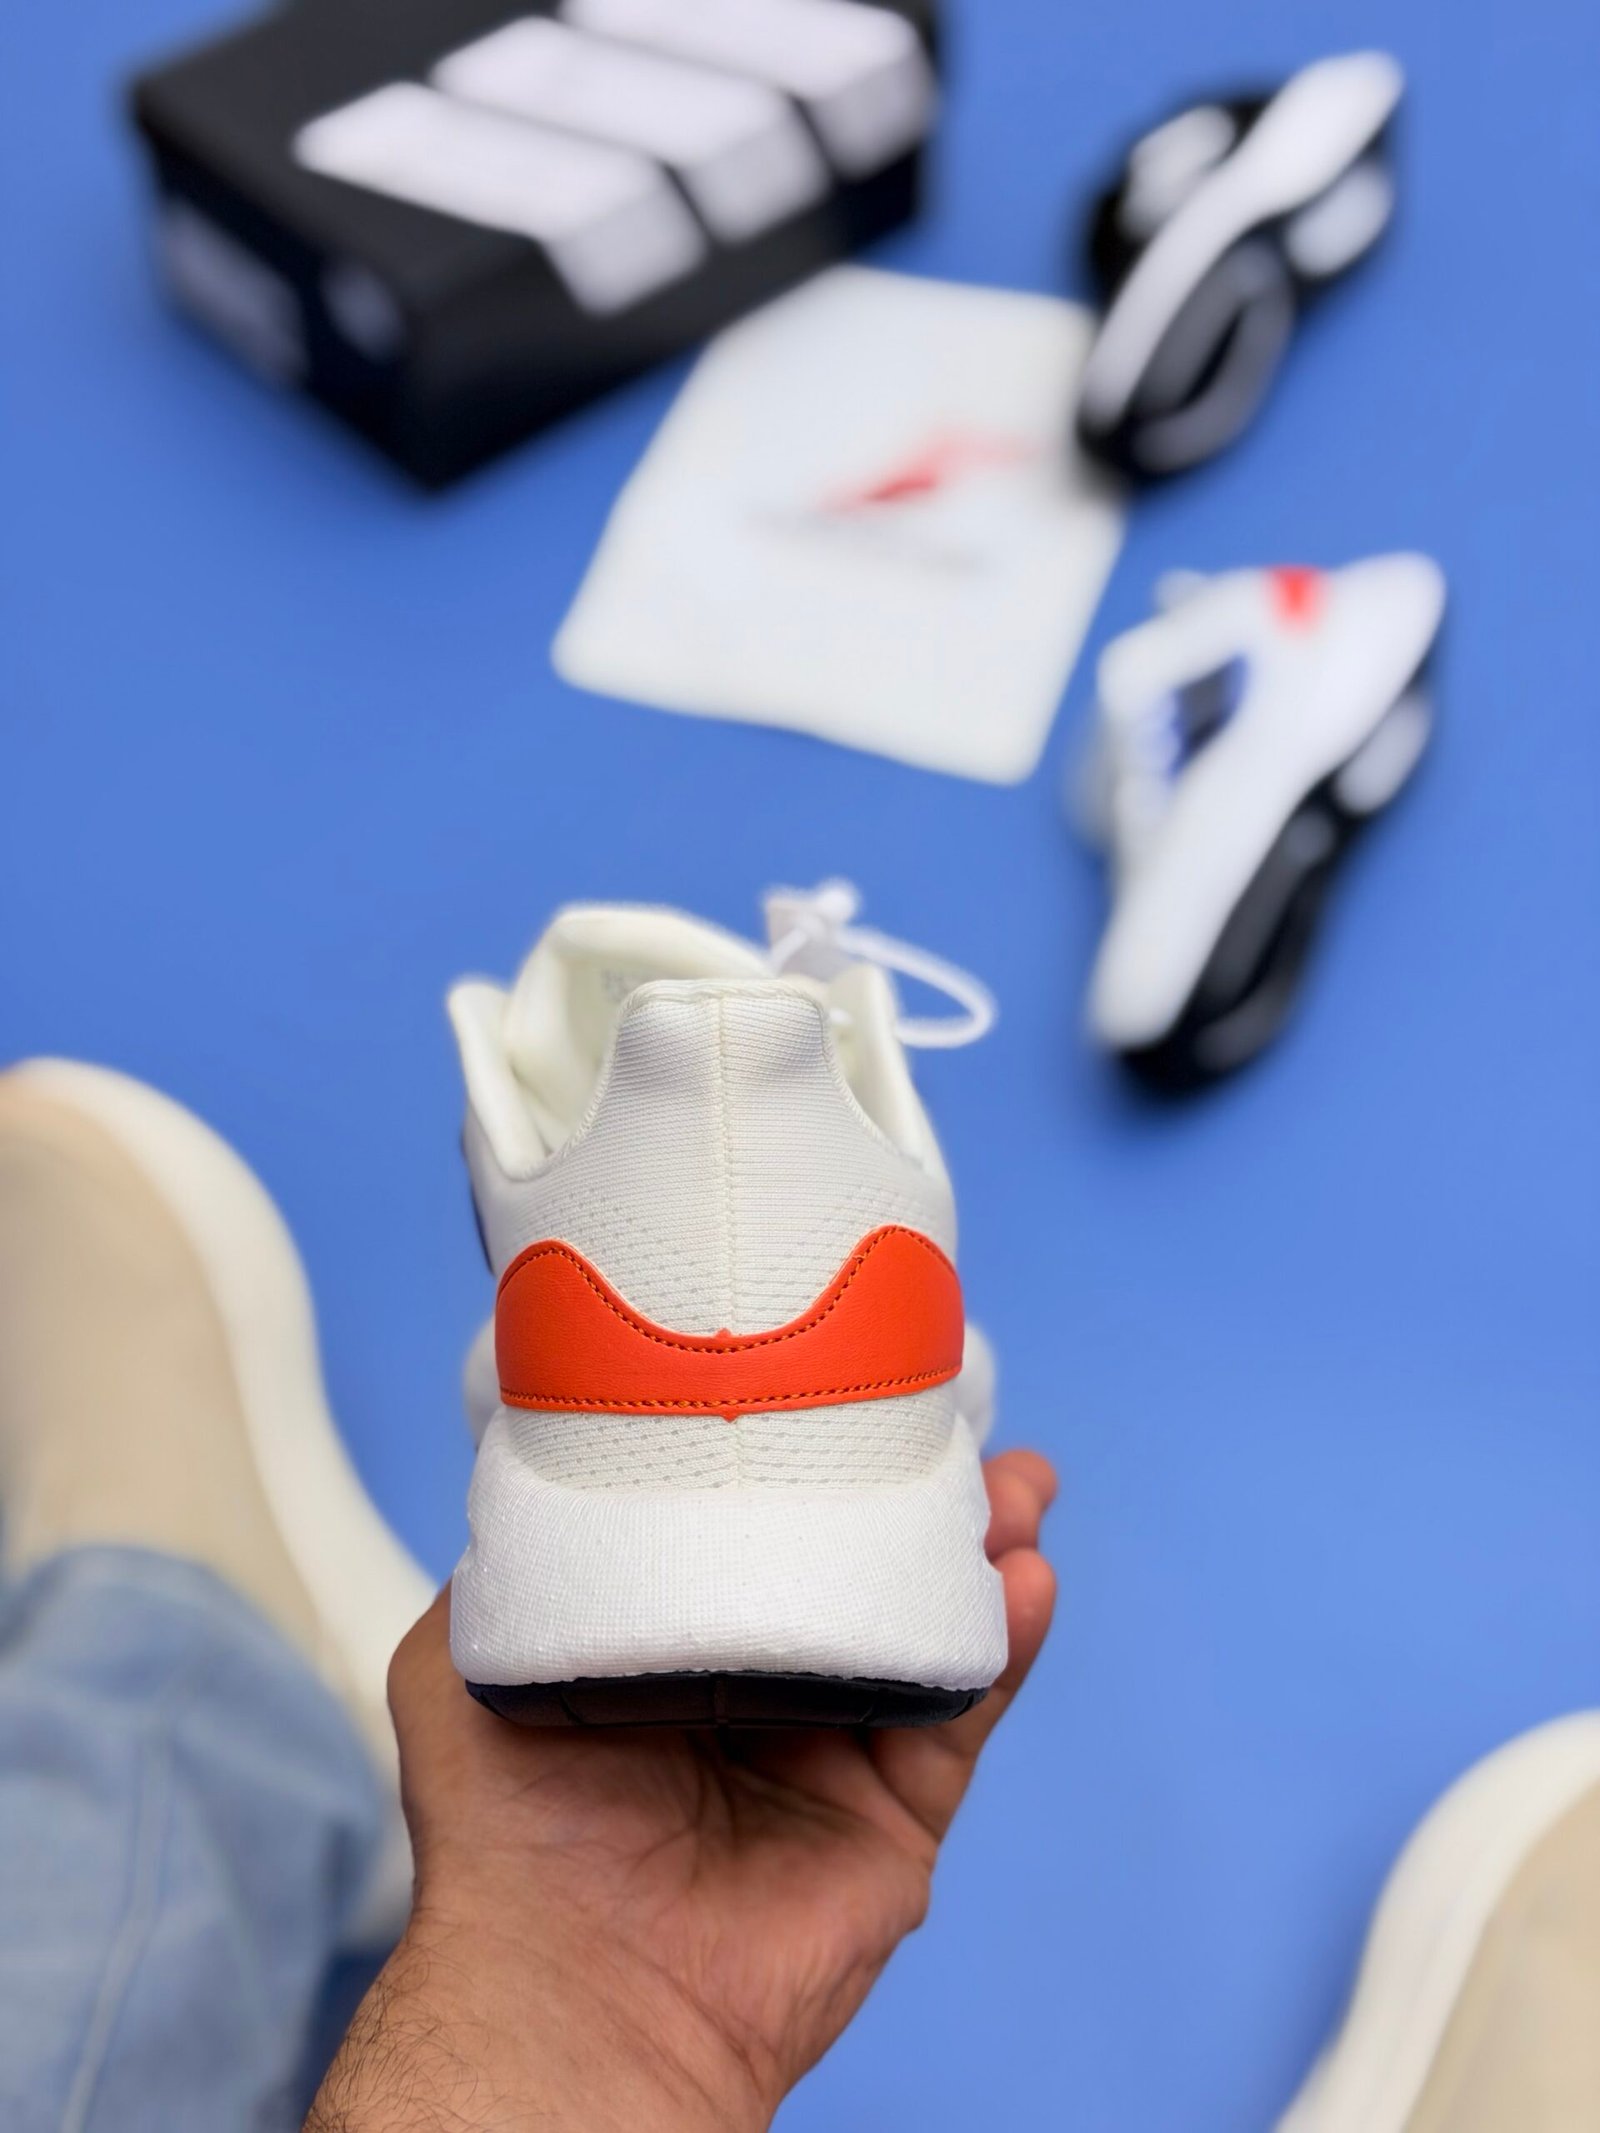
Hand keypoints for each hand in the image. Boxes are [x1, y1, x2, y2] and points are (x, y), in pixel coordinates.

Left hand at [310, 1450, 1056, 2131]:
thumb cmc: (504, 1837)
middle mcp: (763, 1693)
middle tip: (956, 1427)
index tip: (849, 1388)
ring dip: (984, 1549)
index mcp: (676, 1650)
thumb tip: (533, 1459)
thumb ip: (508, 1567)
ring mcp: (837, 1756)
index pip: (760, 1534)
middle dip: (921, 1493)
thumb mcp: (466, 1664)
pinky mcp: (895, 1819)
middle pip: (864, 1569)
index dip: (809, 1461)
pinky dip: (1004, 1646)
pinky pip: (961, 1715)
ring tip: (1017, 1484)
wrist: (571, 1991)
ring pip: (929, 1628)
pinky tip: (1024, 1580)